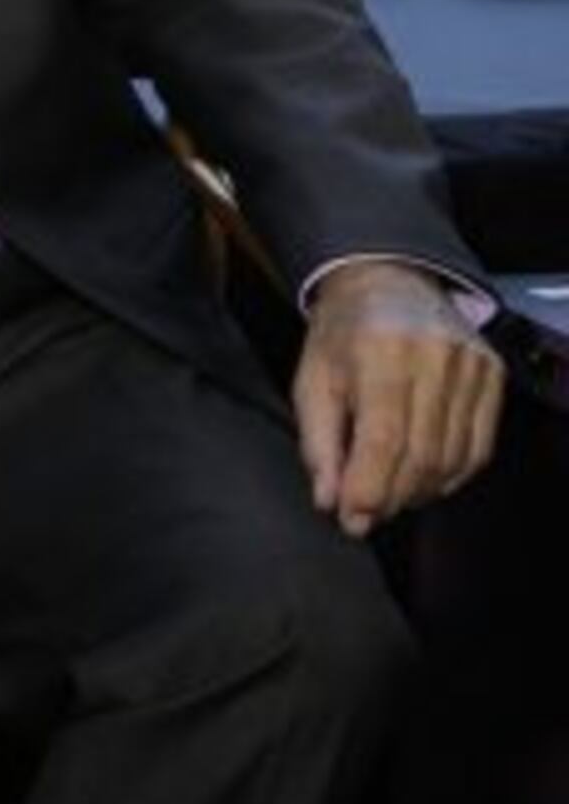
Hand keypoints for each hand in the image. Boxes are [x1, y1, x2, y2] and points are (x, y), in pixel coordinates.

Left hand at [293, 261, 502, 537]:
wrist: (387, 282)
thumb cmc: (340, 335)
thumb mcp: (311, 381)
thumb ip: (319, 444)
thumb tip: (329, 501)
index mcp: (382, 352)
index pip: (385, 438)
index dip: (369, 488)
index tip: (351, 520)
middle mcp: (435, 357)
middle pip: (422, 453)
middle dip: (391, 496)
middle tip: (365, 515)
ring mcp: (471, 365)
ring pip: (453, 457)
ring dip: (419, 491)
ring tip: (389, 498)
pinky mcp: (492, 374)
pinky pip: (479, 446)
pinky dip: (451, 475)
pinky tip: (423, 482)